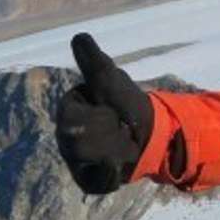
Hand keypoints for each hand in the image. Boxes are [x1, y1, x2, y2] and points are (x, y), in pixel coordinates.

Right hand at [55, 33, 154, 193]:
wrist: (153, 134)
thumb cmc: (129, 104)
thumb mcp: (112, 80)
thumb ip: (94, 61)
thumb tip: (79, 36)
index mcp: (68, 112)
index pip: (72, 120)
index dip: (100, 116)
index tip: (113, 112)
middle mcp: (66, 138)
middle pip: (79, 143)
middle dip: (108, 133)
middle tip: (121, 128)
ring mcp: (76, 161)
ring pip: (88, 161)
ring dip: (114, 150)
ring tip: (124, 144)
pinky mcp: (89, 181)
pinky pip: (97, 183)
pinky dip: (112, 175)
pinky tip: (121, 165)